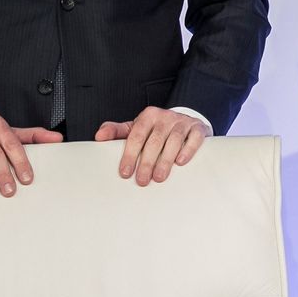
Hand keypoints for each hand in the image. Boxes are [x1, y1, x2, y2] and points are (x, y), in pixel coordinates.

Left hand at [94, 107, 209, 185]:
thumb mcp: (136, 127)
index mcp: (148, 116)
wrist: (185, 121)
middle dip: (147, 162)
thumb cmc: (156, 129)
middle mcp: (165, 117)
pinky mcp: (198, 128)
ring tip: (159, 177)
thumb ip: (117, 131)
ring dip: (166, 160)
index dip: (130, 155)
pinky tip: (181, 162)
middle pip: (155, 140)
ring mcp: (183, 122)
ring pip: (174, 140)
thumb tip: (99, 136)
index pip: (136, 136)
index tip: (125, 173)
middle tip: (142, 181)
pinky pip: (194, 138)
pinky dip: (188, 149)